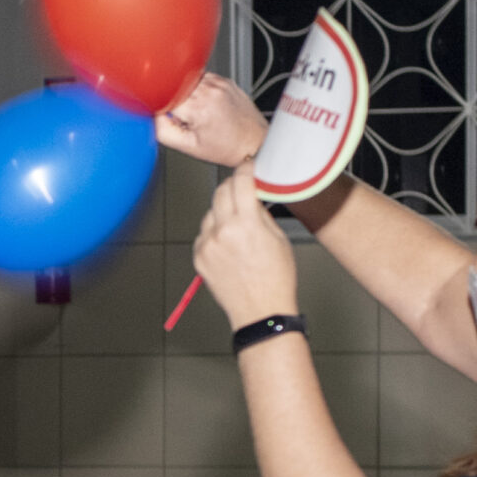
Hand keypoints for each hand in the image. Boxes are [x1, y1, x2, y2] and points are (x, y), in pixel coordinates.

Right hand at [156, 74, 267, 167]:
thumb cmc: (226, 147)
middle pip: (174, 87)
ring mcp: (219, 82)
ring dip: (184, 94)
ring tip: (196, 112)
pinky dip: (196, 90)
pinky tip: (204, 105)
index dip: (160, 107)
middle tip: (183, 118)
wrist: (254, 141)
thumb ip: (162, 130)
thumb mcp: (188, 147)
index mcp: (199, 107)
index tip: (164, 117)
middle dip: (172, 101)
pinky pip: (200, 79)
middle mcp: (210, 90)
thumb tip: (151, 114)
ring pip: (185, 81)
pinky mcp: (225, 80)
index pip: (163, 96)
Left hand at [193, 160, 298, 331]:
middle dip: (231, 186)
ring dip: (222, 210)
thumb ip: (260, 213)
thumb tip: (252, 195)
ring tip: (238, 224)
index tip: (248, 166)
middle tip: (242, 188)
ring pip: (210, 212)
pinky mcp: (198, 256)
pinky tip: (228, 242)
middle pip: (220, 192)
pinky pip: (204, 233)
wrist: (260, 310)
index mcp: (245, 224)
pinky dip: (214, 230)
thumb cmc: (275, 278)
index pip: (240, 182)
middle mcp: (221, 231)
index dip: (245, 170)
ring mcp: (206, 244)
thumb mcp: (278, 238)